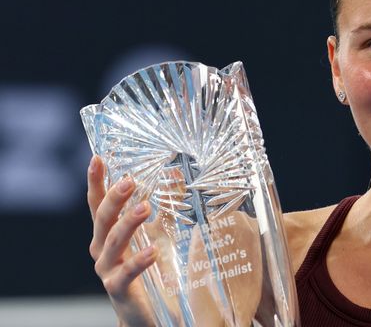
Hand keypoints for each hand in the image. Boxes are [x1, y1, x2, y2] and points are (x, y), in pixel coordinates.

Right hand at [87, 155, 155, 326]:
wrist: (147, 313)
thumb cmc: (149, 269)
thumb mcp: (157, 232)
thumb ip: (163, 205)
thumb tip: (175, 173)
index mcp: (107, 233)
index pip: (98, 203)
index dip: (96, 181)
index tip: (98, 158)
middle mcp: (101, 249)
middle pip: (103, 218)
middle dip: (115, 198)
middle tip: (130, 180)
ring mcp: (107, 269)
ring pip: (113, 242)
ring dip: (128, 223)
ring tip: (145, 208)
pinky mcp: (118, 289)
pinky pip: (126, 273)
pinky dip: (139, 261)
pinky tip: (153, 251)